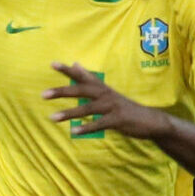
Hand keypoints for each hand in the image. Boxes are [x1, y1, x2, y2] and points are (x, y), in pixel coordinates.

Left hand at [45, 63, 172, 139]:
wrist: (151, 121)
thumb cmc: (125, 107)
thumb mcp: (108, 92)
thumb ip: (91, 80)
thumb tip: (75, 64)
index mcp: (103, 88)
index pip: (83, 76)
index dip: (68, 70)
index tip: (52, 64)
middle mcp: (106, 95)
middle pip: (81, 90)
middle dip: (62, 92)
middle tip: (44, 94)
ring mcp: (112, 107)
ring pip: (87, 109)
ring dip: (69, 113)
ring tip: (52, 117)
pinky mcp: (118, 120)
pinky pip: (99, 124)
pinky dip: (86, 127)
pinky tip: (74, 131)